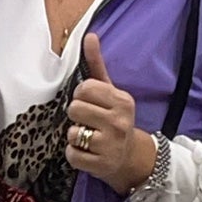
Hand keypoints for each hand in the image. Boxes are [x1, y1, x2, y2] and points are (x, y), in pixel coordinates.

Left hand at [65, 31, 158, 193]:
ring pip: (71, 133)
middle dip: (76, 116)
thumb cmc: (115, 120)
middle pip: (75, 109)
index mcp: (122, 100)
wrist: (130, 158)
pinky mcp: (101, 165)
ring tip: (88, 137)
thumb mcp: (111, 91)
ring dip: (74, 136)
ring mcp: (111, 145)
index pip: (84, 88)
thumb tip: (89, 36)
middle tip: (88, 121)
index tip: (90, 103)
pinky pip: (72, 155)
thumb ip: (97, 65)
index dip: (80, 96)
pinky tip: (87, 153)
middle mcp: (119, 122)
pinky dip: (74, 155)